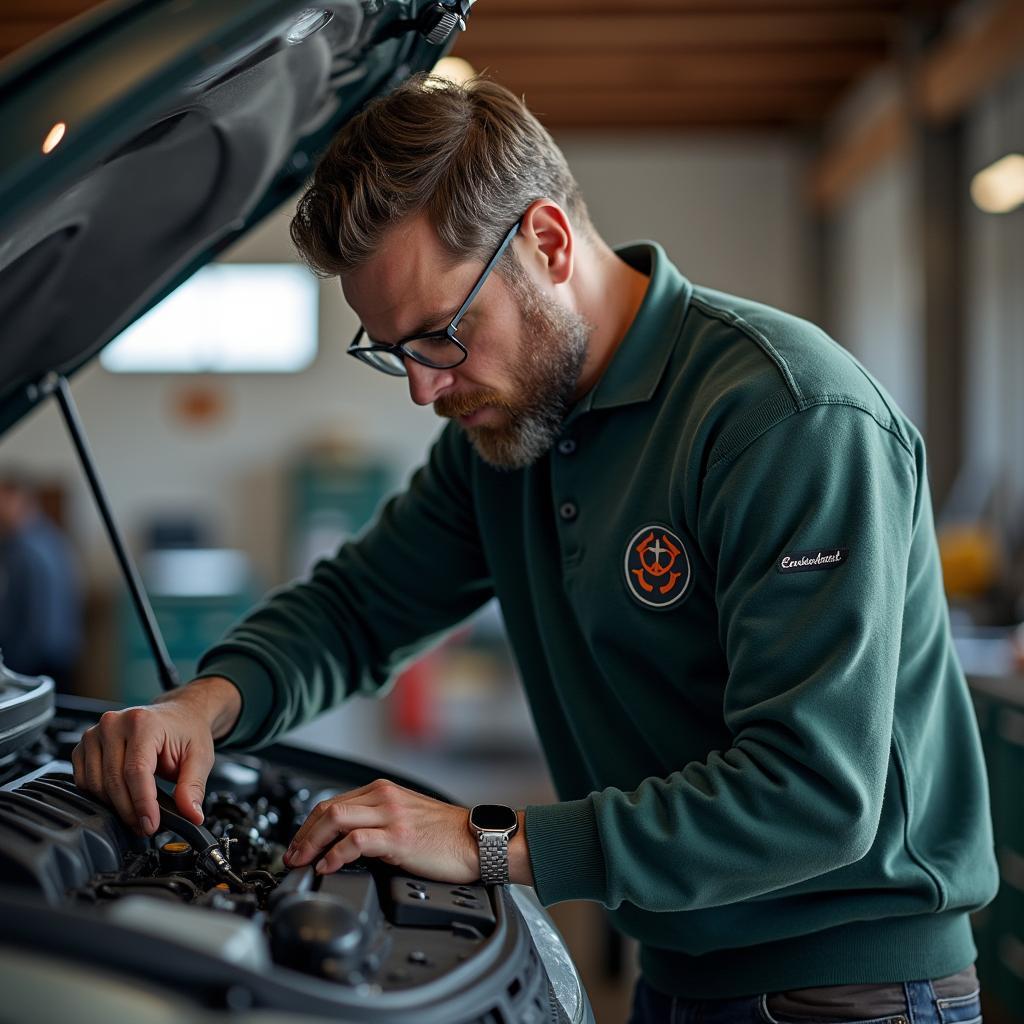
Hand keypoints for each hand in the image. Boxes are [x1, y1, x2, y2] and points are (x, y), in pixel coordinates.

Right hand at [70, 676, 239, 836]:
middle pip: (114, 781)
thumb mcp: (200, 756)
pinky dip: (100, 797)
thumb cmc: (187, 732)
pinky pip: (84, 781)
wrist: (177, 715)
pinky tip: (120, 798)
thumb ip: (193, 786)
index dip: (142, 803)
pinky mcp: (84, 745)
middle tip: (147, 826)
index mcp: (143, 722)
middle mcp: (114, 723)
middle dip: (130, 811)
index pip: (136, 771)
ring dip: (115, 806)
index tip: (150, 825)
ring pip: (95, 785)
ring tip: (137, 813)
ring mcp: (95, 733)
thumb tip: (192, 815)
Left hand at [284, 779, 479, 882]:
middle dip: (302, 834)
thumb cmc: (446, 834)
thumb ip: (378, 821)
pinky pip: (355, 841)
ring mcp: (391, 815)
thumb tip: (347, 842)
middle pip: (327, 808)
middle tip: (291, 857)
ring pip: (335, 818)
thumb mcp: (406, 817)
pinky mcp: (398, 837)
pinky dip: (335, 854)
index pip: (333, 802)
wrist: (476, 840)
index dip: (309, 825)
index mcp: (383, 791)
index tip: (299, 845)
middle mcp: (384, 797)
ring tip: (301, 862)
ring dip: (310, 842)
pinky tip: (327, 866)